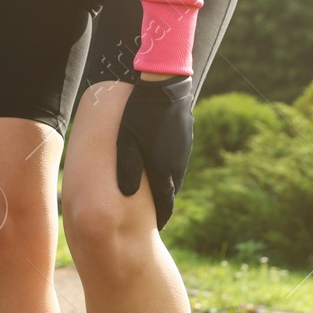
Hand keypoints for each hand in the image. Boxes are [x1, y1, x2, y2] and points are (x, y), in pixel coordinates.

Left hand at [115, 74, 195, 229]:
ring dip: (164, 179)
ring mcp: (184, 148)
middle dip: (161, 200)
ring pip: (173, 171)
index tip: (157, 227)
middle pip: (169, 188)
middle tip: (152, 212)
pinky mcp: (185, 135)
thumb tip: (126, 195)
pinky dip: (168, 162)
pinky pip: (176, 156)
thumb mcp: (126, 142)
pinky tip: (158, 158)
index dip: (161, 216)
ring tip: (153, 187)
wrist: (164, 85)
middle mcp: (177, 162)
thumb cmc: (139, 115)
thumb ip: (127, 169)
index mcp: (163, 168)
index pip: (165, 201)